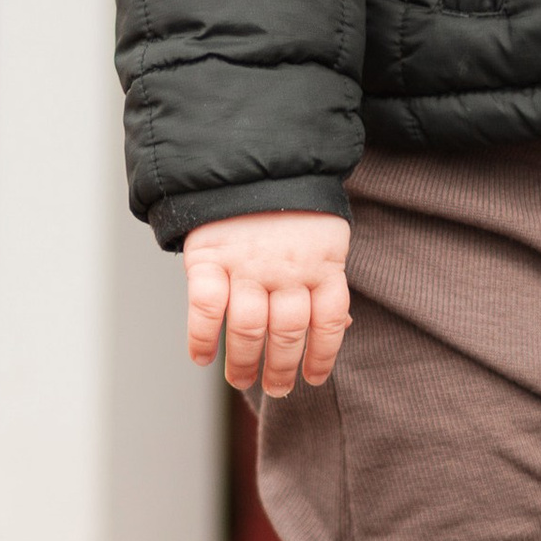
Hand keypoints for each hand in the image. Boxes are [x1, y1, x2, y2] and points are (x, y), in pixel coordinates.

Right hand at [181, 211, 352, 395]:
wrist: (249, 151)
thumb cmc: (292, 202)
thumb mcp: (323, 236)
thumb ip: (325, 279)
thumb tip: (340, 327)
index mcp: (322, 264)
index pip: (327, 323)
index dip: (321, 357)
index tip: (311, 379)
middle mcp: (286, 269)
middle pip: (286, 333)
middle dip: (280, 369)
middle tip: (275, 389)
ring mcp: (247, 264)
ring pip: (247, 328)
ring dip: (243, 362)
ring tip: (240, 380)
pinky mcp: (210, 256)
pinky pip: (204, 306)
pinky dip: (200, 337)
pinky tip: (201, 357)